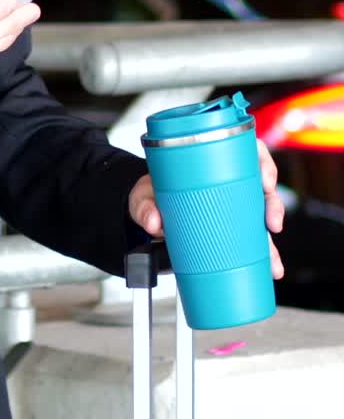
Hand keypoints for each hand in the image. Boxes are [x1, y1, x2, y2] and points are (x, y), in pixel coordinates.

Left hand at [128, 137, 284, 278]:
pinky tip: (269, 269)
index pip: (246, 150)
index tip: (265, 181)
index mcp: (211, 161)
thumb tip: (154, 222)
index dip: (262, 162)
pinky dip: (262, 255)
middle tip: (272, 222)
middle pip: (261, 185)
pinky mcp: (228, 228)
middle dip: (273, 204)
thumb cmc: (151, 193)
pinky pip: (250, 239)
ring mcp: (230, 206)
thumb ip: (145, 206)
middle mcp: (226, 182)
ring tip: (273, 261)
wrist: (146, 212)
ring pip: (260, 216)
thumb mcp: (144, 195)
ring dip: (271, 239)